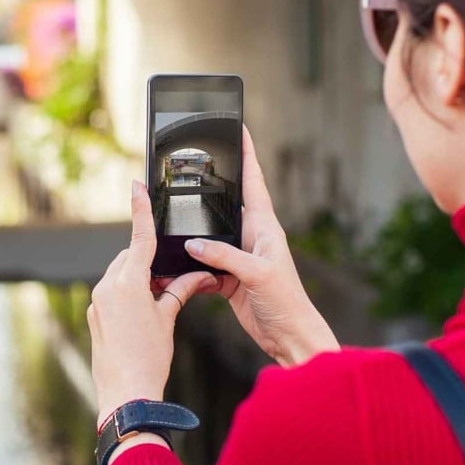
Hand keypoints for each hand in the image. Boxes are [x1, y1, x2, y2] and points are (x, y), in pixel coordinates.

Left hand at [88, 181, 218, 422]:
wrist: (126, 395)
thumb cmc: (149, 359)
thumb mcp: (168, 319)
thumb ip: (180, 291)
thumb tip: (199, 277)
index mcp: (127, 282)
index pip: (139, 238)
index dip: (140, 210)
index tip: (136, 185)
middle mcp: (107, 287)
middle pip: (130, 257)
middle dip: (149, 261)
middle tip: (172, 277)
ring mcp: (98, 302)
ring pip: (120, 275)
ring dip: (139, 278)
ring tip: (160, 301)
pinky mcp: (95, 316)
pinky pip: (112, 293)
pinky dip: (129, 294)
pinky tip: (144, 313)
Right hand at [183, 125, 339, 366]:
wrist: (289, 336)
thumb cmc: (287, 302)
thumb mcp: (257, 273)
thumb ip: (225, 255)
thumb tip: (194, 243)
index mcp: (265, 227)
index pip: (254, 181)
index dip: (247, 154)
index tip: (240, 127)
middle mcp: (252, 237)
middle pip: (227, 203)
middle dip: (212, 183)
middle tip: (195, 160)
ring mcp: (239, 256)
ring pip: (210, 234)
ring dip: (195, 228)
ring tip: (175, 209)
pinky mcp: (228, 277)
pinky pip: (204, 262)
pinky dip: (190, 262)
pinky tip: (177, 260)